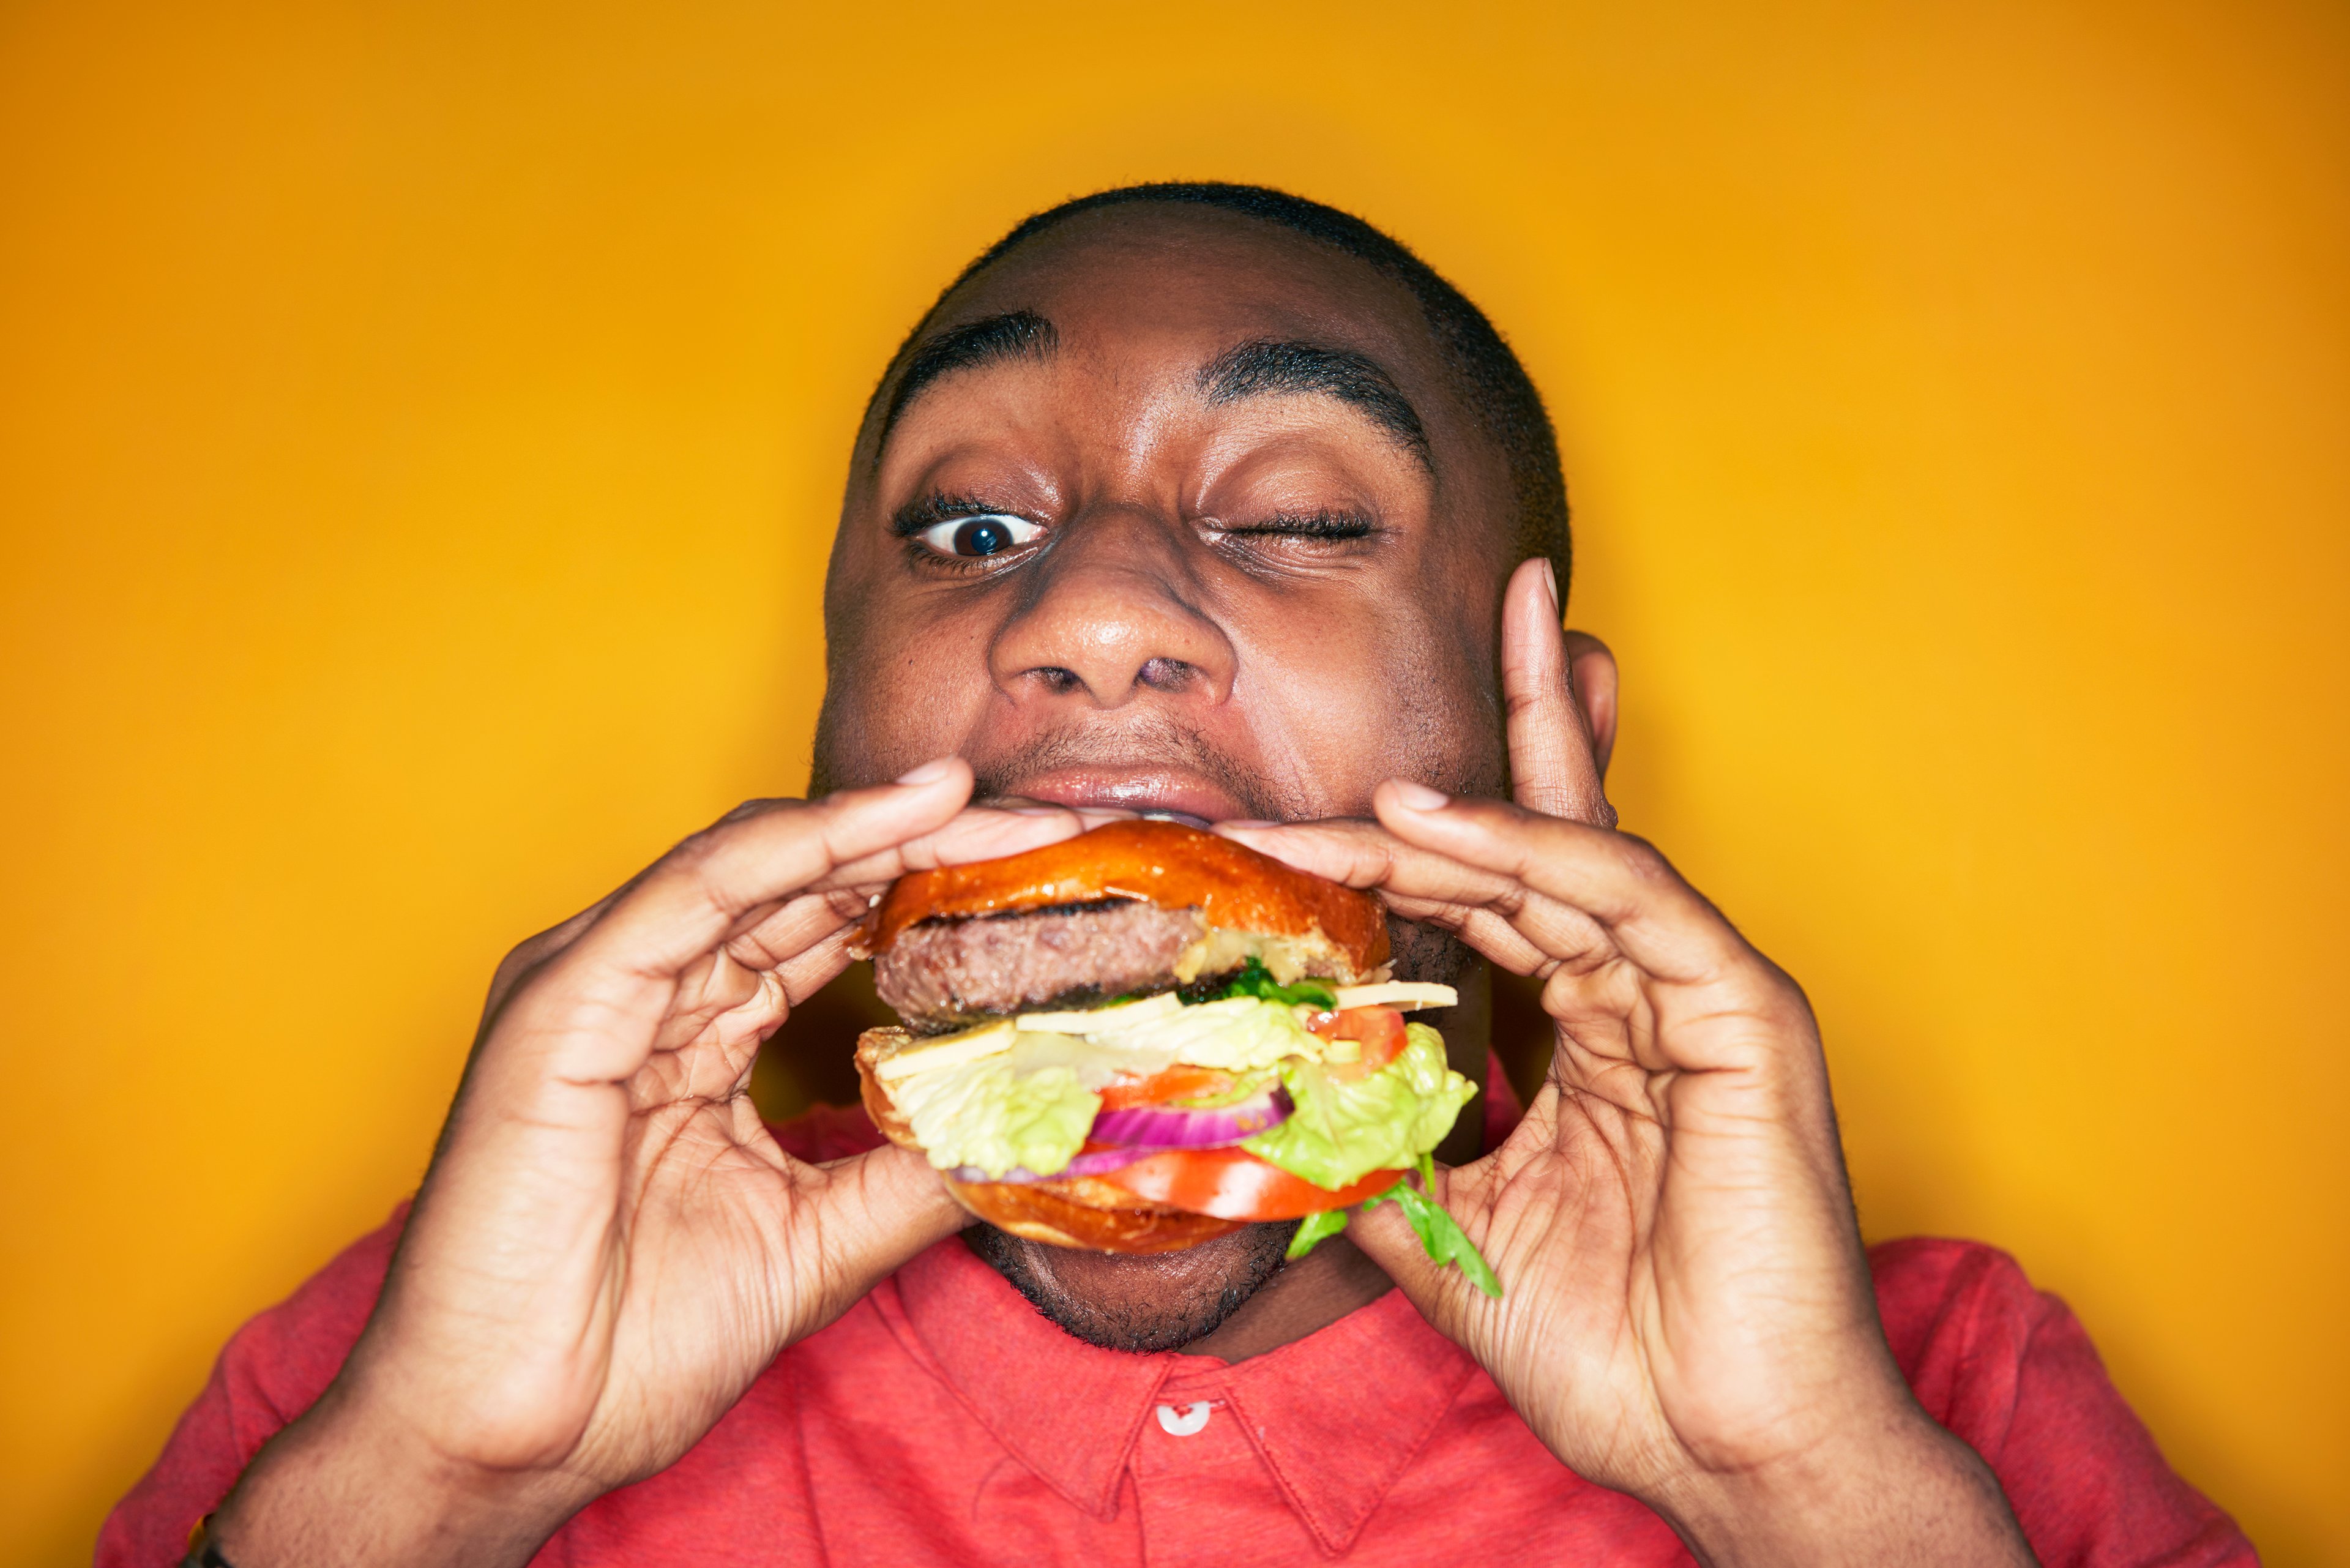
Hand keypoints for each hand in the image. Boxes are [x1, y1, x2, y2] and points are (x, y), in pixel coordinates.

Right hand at [211, 761, 1104, 1566]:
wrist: (504, 1436)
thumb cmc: (625, 1348)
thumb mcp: (817, 1241)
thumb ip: (914, 1174)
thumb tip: (1036, 1133)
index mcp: (691, 1038)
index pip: (824, 931)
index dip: (930, 894)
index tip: (1042, 881)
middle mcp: (645, 993)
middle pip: (802, 885)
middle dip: (927, 847)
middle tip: (1042, 826)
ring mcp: (595, 987)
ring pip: (755, 867)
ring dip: (876, 828)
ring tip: (981, 802)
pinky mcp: (560, 1004)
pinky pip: (690, 897)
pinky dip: (793, 849)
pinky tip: (887, 823)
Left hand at [1224, 562, 2035, 1566]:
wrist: (1727, 1449)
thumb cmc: (1619, 1355)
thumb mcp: (1458, 1240)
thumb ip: (1384, 1164)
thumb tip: (1277, 1121)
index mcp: (1587, 1037)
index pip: (1481, 908)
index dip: (1383, 861)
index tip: (1267, 839)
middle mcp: (1639, 996)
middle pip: (1527, 851)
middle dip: (1434, 793)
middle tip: (1336, 734)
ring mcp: (1694, 995)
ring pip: (1572, 851)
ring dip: (1464, 802)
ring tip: (1363, 783)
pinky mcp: (1742, 1012)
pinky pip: (1631, 897)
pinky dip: (1535, 848)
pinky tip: (1439, 824)